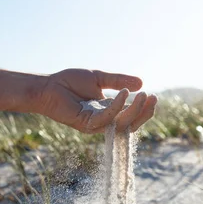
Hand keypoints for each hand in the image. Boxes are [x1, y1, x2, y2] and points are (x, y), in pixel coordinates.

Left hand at [38, 69, 156, 132]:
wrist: (48, 86)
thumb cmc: (69, 82)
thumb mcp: (99, 78)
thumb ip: (118, 81)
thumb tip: (142, 82)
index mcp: (108, 111)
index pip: (130, 116)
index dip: (143, 109)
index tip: (153, 96)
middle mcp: (103, 120)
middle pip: (129, 124)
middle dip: (144, 113)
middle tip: (153, 98)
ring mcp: (95, 124)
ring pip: (121, 123)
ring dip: (135, 110)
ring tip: (144, 95)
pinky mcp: (86, 124)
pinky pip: (107, 118)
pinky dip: (117, 106)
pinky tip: (124, 93)